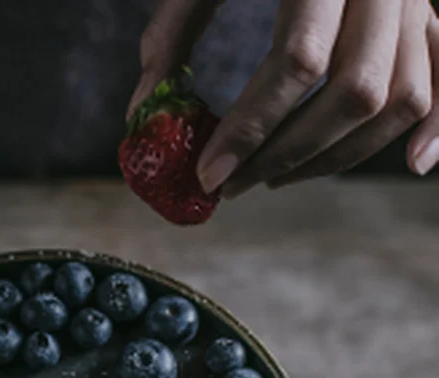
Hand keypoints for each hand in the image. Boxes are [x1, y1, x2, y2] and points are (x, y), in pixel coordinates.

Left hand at [130, 0, 438, 198]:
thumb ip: (173, 33)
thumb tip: (143, 113)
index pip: (296, 61)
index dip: (250, 130)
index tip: (209, 176)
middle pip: (354, 94)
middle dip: (286, 155)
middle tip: (234, 186)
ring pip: (400, 99)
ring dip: (337, 157)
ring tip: (277, 178)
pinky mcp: (429, 10)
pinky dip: (438, 124)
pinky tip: (412, 164)